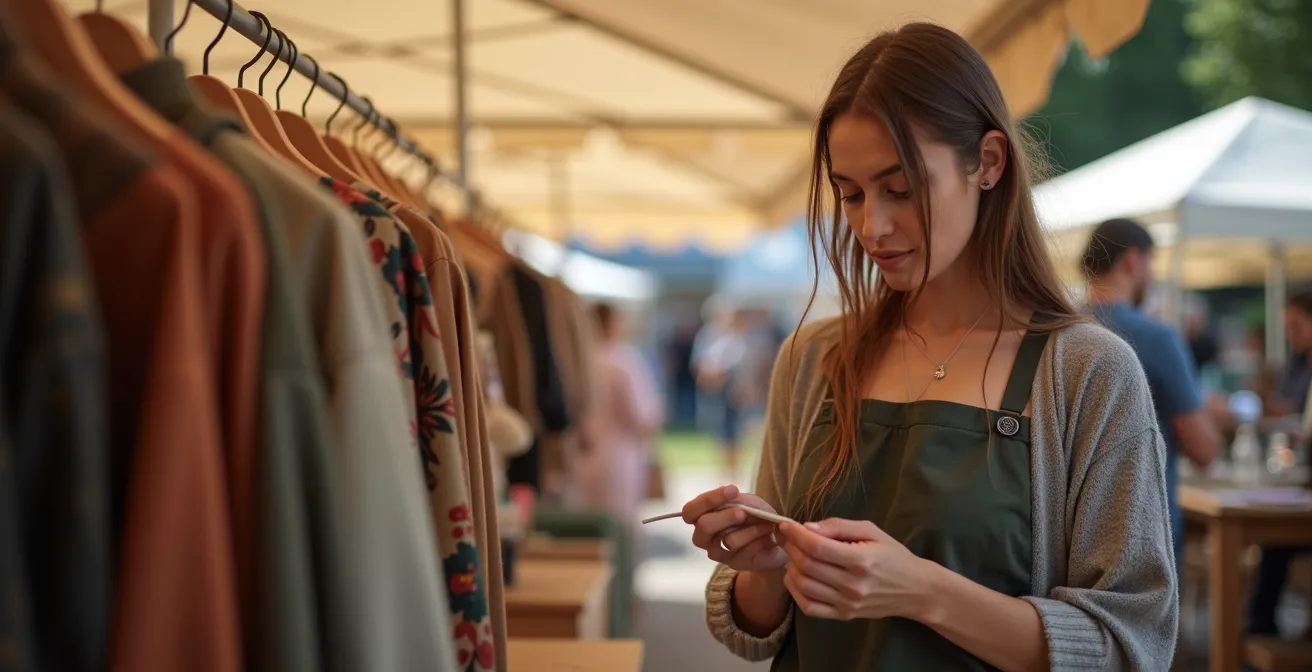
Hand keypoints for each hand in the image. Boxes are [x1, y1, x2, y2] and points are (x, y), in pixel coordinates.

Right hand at [682, 485, 786, 572]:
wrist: (776, 539)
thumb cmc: (756, 516)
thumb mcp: (747, 502)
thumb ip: (735, 500)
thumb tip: (730, 498)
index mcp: (701, 518)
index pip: (690, 511)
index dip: (708, 500)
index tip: (733, 490)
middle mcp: (704, 537)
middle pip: (704, 526)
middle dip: (726, 516)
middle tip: (744, 512)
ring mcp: (718, 553)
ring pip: (728, 540)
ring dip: (751, 529)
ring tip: (767, 524)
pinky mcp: (734, 564)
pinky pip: (744, 552)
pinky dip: (760, 541)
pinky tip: (769, 537)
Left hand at [778, 518, 936, 621]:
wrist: (916, 590)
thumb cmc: (894, 556)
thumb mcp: (872, 531)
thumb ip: (839, 526)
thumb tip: (808, 527)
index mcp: (860, 560)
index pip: (817, 547)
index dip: (795, 534)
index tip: (785, 524)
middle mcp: (852, 585)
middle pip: (807, 565)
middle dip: (790, 547)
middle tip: (787, 537)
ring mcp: (847, 603)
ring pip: (804, 585)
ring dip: (791, 567)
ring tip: (793, 555)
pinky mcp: (844, 615)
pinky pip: (809, 608)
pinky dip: (796, 591)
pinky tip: (797, 577)